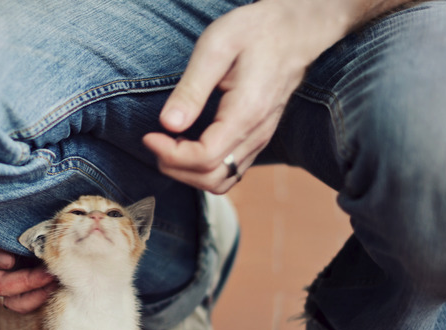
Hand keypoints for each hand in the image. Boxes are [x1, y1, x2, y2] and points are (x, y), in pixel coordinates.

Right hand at [0, 219, 55, 312]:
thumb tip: (7, 263)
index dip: (24, 283)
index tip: (46, 272)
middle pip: (12, 299)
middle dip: (37, 291)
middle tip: (59, 275)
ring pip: (19, 295)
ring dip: (40, 287)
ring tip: (60, 271)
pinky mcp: (0, 266)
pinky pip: (21, 277)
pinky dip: (37, 273)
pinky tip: (52, 262)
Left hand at [143, 0, 357, 193]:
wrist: (295, 31)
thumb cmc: (255, 32)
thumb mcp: (216, 48)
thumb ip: (192, 89)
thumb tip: (169, 124)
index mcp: (247, 113)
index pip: (205, 158)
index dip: (170, 154)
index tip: (150, 136)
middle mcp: (257, 134)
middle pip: (210, 178)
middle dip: (174, 167)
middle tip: (155, 140)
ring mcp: (259, 141)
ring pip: (220, 181)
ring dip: (187, 173)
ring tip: (167, 146)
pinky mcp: (256, 141)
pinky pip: (228, 171)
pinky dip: (202, 169)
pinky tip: (186, 146)